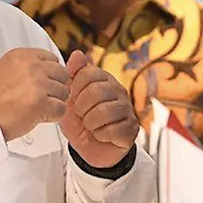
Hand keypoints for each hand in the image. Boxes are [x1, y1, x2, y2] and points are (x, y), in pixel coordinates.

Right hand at [0, 48, 69, 140]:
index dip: (51, 74)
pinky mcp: (41, 102)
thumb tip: (51, 69)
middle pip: (62, 74)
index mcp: (23, 55)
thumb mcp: (7, 68)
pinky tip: (40, 116)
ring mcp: (37, 83)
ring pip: (64, 92)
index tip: (42, 84)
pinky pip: (61, 109)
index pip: (53, 59)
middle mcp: (31, 66)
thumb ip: (28, 65)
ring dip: (54, 102)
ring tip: (38, 108)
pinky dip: (53, 116)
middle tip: (43, 98)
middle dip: (56, 87)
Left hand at [59, 50, 139, 168]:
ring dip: (90, 123)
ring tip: (91, 126)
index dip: (75, 89)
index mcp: (104, 79)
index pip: (87, 74)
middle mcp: (119, 91)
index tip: (74, 100)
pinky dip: (100, 135)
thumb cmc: (81, 122)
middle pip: (95, 91)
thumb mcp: (70, 98)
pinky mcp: (132, 128)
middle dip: (81, 108)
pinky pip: (113, 129)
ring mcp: (127, 109)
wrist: (90, 148)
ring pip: (104, 111)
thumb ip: (73, 75)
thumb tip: (77, 53)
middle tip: (82, 115)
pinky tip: (101, 135)